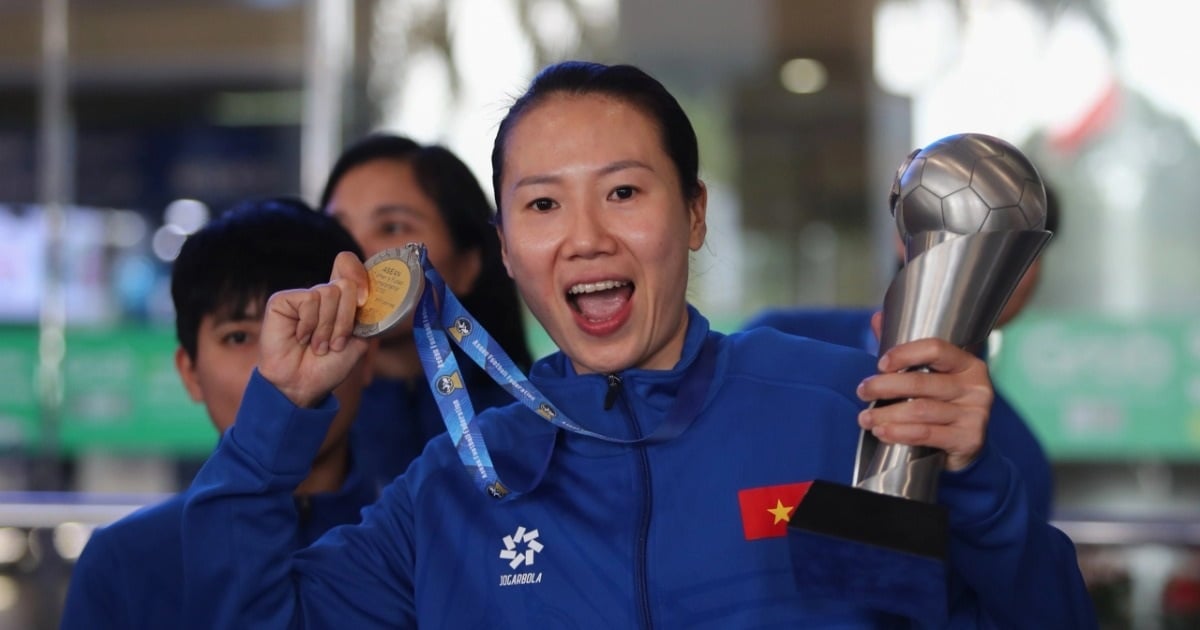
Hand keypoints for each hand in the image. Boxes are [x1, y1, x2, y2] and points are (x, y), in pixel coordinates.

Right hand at [258, 252, 370, 407]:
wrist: (302, 385)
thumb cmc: (328, 366)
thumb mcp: (358, 341)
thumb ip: (366, 316)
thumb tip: (369, 297)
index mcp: (341, 301)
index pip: (349, 266)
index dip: (360, 275)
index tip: (364, 301)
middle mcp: (322, 295)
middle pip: (346, 284)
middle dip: (346, 319)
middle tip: (335, 343)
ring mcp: (302, 297)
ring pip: (330, 293)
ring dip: (328, 327)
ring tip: (318, 346)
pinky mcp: (282, 300)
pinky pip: (309, 299)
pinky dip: (310, 324)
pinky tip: (301, 338)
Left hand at [856, 314, 992, 470]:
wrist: (963, 446)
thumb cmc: (940, 404)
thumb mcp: (926, 376)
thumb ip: (903, 351)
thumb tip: (877, 318)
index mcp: (967, 364)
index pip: (935, 348)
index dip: (904, 354)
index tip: (880, 364)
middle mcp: (976, 387)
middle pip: (921, 382)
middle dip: (884, 386)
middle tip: (862, 391)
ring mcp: (975, 414)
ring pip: (920, 410)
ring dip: (886, 414)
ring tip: (865, 418)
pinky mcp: (969, 439)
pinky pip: (927, 434)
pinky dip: (899, 433)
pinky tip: (882, 432)